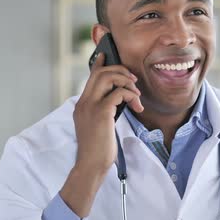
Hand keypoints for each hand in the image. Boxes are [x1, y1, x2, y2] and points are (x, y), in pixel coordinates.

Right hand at [60, 53, 143, 217]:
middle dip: (120, 71)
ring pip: (108, 78)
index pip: (90, 77)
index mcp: (82, 105)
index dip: (99, 64)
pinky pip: (119, 93)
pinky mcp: (101, 112)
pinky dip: (131, 95)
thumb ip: (104, 110)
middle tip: (133, 80)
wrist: (91, 164)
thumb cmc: (98, 149)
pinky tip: (137, 106)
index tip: (105, 55)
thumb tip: (119, 98)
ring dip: (127, 82)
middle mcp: (84, 102)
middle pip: (100, 73)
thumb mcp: (99, 125)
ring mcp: (91, 106)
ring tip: (137, 95)